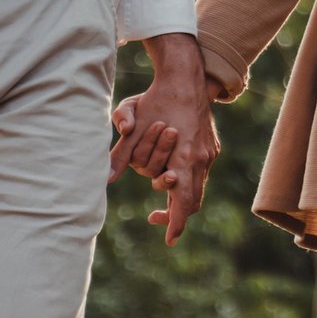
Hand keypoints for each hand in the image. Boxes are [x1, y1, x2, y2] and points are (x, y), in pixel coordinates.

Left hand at [108, 34, 220, 247]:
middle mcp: (201, 159)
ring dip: (179, 194)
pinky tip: (170, 170)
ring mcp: (209, 153)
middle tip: (154, 217)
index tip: (169, 240)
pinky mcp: (211, 146)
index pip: (183, 201)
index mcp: (184, 157)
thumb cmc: (157, 99)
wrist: (187, 77)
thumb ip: (120, 154)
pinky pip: (200, 172)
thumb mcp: (133, 123)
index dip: (177, 223)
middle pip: (193, 201)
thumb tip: (105, 179)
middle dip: (175, 214)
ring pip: (198, 187)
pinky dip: (186, 179)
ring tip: (159, 191)